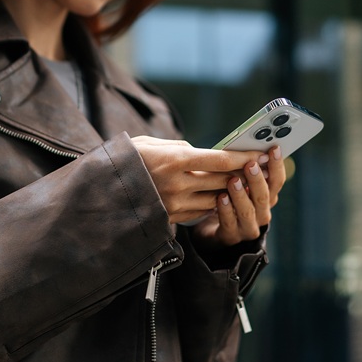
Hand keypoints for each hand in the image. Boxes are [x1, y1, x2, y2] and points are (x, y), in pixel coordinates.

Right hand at [131, 135, 265, 225]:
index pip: (220, 160)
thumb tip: (204, 154)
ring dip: (232, 192)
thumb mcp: (151, 144)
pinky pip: (199, 211)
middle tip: (262, 168)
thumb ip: (179, 148)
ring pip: (215, 199)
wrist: (99, 191)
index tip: (260, 153)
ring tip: (247, 182)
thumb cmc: (126, 159)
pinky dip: (213, 203)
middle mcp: (177, 184)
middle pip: (222, 180)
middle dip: (244, 174)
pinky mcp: (171, 218)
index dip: (243, 158)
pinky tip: (222, 196)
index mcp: (174, 161)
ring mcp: (174, 204)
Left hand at [191, 145, 284, 249]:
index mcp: (268, 197)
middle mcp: (262, 213)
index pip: (277, 181)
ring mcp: (248, 227)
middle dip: (257, 179)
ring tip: (233, 181)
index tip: (274, 148)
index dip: (277, 165)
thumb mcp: (239, 182)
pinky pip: (229, 222)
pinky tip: (220, 198)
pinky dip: (226, 209)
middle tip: (250, 164)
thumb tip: (244, 147)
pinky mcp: (231, 237)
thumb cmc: (228, 197)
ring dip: (241, 194)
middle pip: (264, 196)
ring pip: (248, 210)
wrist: (215, 229)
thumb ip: (243, 169)